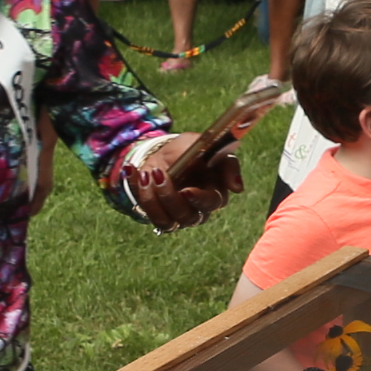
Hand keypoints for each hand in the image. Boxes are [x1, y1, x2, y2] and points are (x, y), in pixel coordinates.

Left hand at [122, 134, 240, 229]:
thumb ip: (228, 164)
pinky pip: (146, 212)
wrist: (170, 152)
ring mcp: (177, 215)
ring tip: (146, 174)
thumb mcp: (211, 149)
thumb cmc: (195, 151)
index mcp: (214, 194)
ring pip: (166, 221)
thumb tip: (237, 188)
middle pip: (186, 216)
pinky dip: (137, 192)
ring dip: (152, 199)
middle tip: (159, 174)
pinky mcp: (158, 214)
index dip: (199, 199)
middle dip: (170, 197)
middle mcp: (197, 210)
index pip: (211, 204)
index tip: (186, 190)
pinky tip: (133, 171)